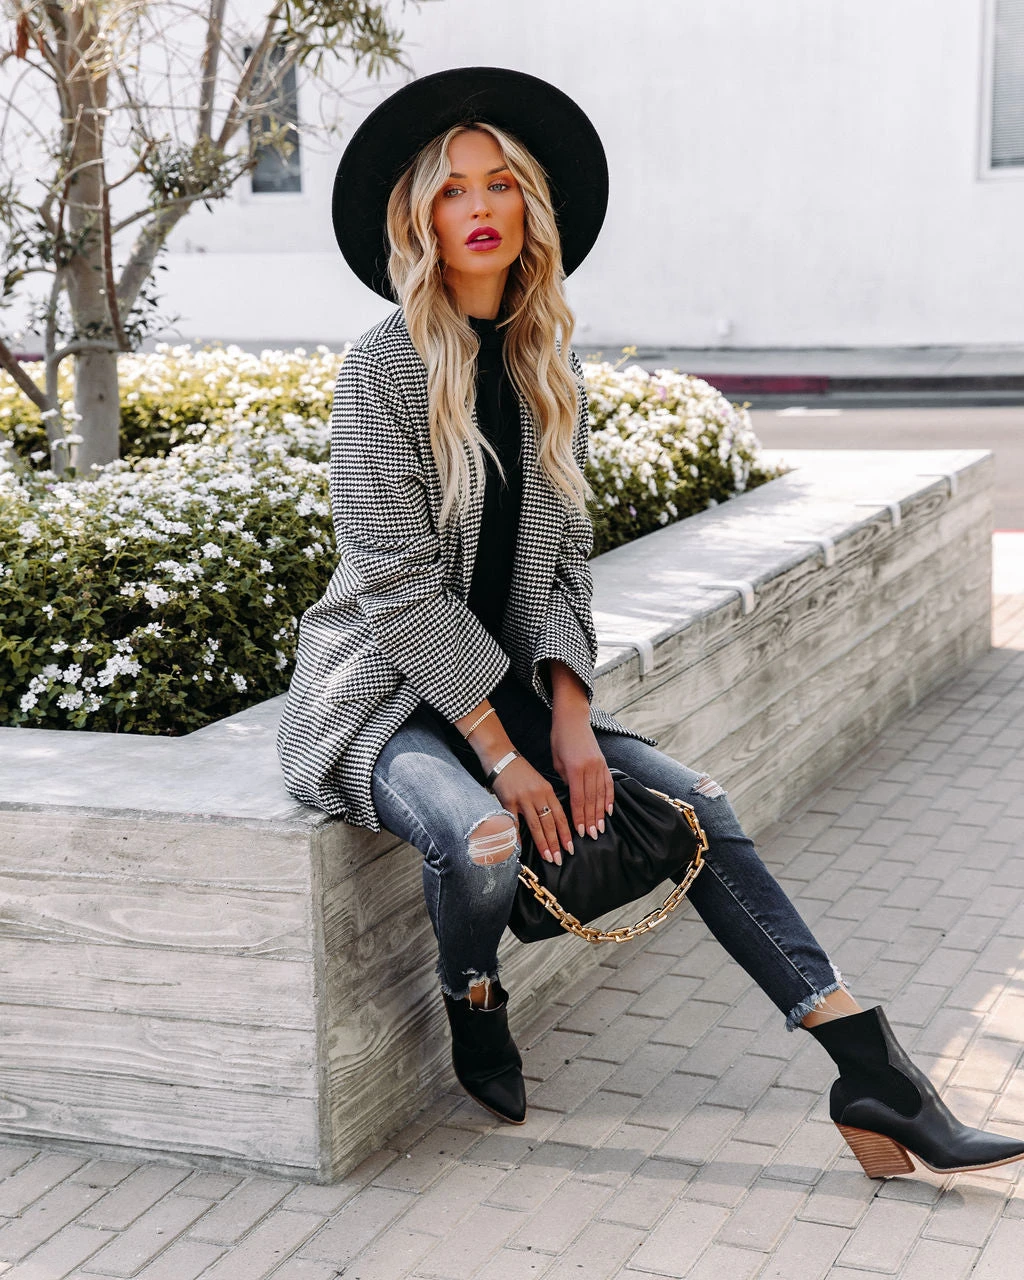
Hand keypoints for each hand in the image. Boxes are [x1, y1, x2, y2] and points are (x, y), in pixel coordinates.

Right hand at [491, 757, 573, 864]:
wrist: (501, 756)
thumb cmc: (520, 771)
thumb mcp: (539, 782)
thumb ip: (546, 799)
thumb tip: (552, 821)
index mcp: (547, 791)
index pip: (560, 816)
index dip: (565, 833)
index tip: (569, 848)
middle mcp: (538, 796)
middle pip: (549, 823)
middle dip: (555, 843)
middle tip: (559, 859)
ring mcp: (523, 798)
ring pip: (535, 825)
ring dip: (542, 843)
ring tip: (547, 857)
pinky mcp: (508, 800)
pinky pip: (514, 822)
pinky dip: (517, 836)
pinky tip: (520, 848)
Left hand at [550, 716, 613, 841]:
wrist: (573, 719)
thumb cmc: (560, 739)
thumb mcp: (557, 761)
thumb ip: (565, 780)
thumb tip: (572, 797)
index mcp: (575, 768)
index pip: (578, 799)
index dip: (579, 817)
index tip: (579, 831)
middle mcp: (590, 768)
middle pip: (592, 800)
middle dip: (591, 820)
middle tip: (592, 836)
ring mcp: (599, 765)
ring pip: (601, 794)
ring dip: (601, 813)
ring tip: (601, 828)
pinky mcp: (604, 763)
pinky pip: (608, 784)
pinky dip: (610, 798)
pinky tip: (610, 810)